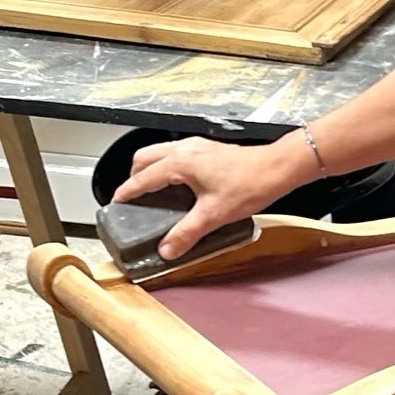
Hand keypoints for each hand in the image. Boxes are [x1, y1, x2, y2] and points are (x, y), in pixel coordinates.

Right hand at [114, 135, 300, 261]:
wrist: (278, 168)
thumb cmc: (251, 182)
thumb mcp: (213, 215)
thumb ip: (187, 233)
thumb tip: (167, 249)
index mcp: (180, 162)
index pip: (142, 178)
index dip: (127, 192)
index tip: (117, 202)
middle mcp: (185, 149)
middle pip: (145, 158)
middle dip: (135, 176)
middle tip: (133, 197)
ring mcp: (198, 146)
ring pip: (161, 152)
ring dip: (151, 169)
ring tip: (152, 190)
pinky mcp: (209, 150)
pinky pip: (178, 153)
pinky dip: (169, 166)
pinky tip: (179, 184)